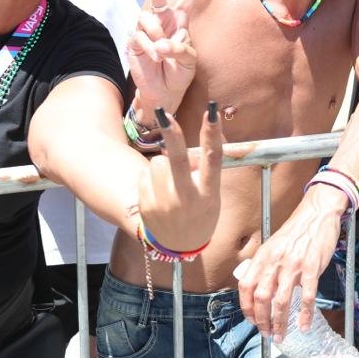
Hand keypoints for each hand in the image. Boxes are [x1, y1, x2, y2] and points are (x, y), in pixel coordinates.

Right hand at [127, 0, 202, 113]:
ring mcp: (146, 30)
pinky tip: (155, 58)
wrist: (164, 92)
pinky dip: (150, 49)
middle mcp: (162, 21)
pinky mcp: (134, 40)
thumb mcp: (189, 60)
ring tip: (162, 52)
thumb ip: (180, 48)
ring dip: (157, 34)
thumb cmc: (179, 73)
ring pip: (148, 18)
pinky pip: (141, 37)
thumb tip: (162, 42)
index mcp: (180, 21)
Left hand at [135, 103, 223, 252]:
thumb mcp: (211, 195)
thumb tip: (193, 140)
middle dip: (172, 133)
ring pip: (158, 162)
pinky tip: (159, 192)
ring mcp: (164, 204)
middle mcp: (187, 199)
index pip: (213, 159)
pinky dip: (152, 177)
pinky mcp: (146, 206)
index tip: (212, 112)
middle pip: (177, 159)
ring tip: (170, 181)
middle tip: (163, 113)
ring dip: (163, 163)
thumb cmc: (200, 211)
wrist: (179, 245)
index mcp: (208, 193)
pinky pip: (145, 175)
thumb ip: (204, 170)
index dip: (212, 134)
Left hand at [237, 183, 348, 339]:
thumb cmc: (296, 231)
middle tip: (267, 333)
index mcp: (263, 255)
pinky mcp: (312, 266)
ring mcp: (294, 264)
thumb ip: (266, 265)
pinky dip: (305, 315)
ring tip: (281, 335)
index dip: (246, 307)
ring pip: (281, 301)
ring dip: (280, 323)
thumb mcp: (274, 245)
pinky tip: (304, 325)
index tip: (251, 320)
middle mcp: (275, 261)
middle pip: (261, 298)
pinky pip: (307, 296)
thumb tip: (261, 290)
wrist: (317, 213)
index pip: (246, 286)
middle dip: (262, 321)